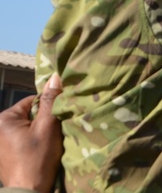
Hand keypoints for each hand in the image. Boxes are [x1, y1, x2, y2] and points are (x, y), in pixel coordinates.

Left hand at [0, 74, 62, 191]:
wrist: (29, 191)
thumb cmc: (37, 158)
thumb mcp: (48, 126)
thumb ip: (51, 101)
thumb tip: (55, 77)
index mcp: (4, 119)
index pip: (33, 102)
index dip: (49, 108)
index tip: (58, 120)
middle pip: (29, 115)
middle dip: (43, 121)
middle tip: (54, 133)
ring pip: (26, 128)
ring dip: (38, 132)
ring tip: (47, 144)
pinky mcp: (3, 155)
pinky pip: (21, 140)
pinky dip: (32, 143)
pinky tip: (39, 152)